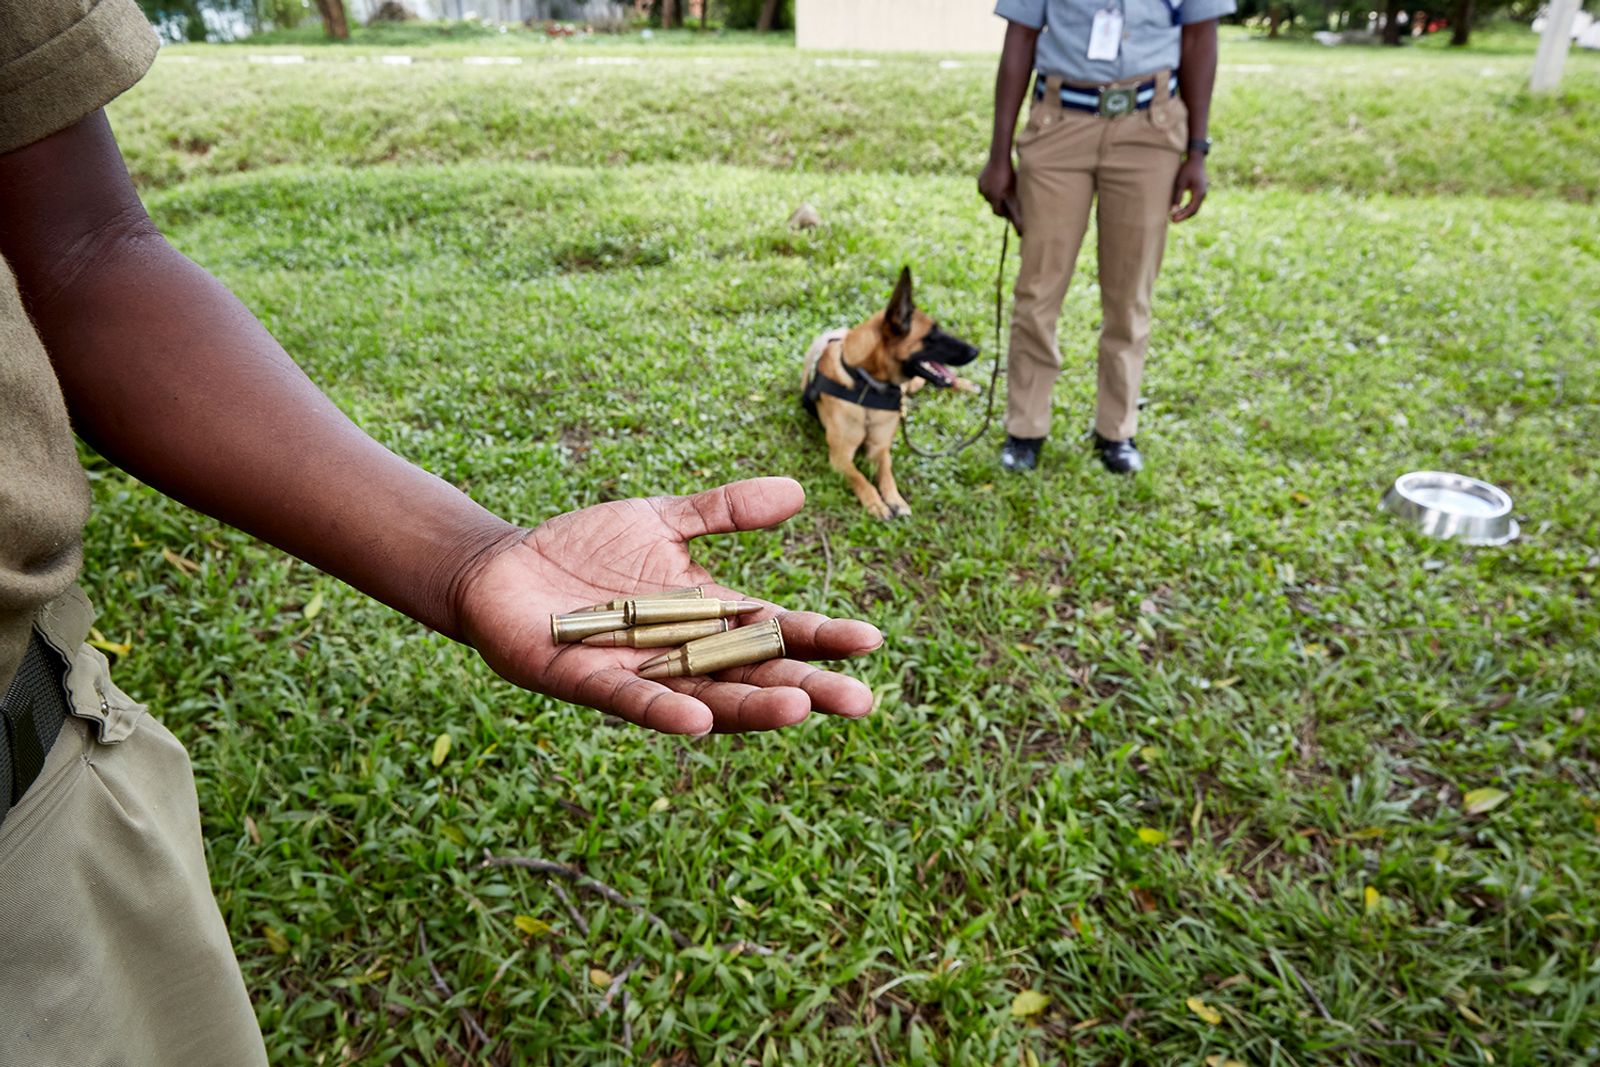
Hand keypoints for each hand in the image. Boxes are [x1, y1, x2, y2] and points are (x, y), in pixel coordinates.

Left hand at [454, 477, 883, 734]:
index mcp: (709, 617)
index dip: (822, 638)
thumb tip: (798, 491)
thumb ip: (724, 510)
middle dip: (807, 688)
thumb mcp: (663, 518)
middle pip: (756, 676)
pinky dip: (665, 713)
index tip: (871, 641)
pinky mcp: (589, 682)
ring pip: (706, 698)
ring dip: (752, 707)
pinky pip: (633, 703)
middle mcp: (684, 655)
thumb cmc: (584, 549)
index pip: (778, 632)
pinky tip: (698, 722)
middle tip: (860, 701)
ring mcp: (641, 675)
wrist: (503, 568)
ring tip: (800, 710)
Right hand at [978, 155, 1017, 221]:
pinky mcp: (979, 181)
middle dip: (999, 204)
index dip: (1003, 213)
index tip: (1008, 213)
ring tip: (1001, 189)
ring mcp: (982, 187)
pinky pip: (984, 188)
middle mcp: (987, 194)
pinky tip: (995, 183)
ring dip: (994, 196)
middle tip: (1006, 201)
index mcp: (996, 197)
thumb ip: (1015, 203)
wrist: (998, 158)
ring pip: (988, 196)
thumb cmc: (1010, 173)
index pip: (998, 212)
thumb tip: (1021, 219)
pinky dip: (989, 188)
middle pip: (993, 204)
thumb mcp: (1014, 188)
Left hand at [1170, 155, 1207, 221]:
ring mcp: (1202, 193)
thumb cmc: (1187, 169)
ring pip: (1194, 208)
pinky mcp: (1200, 191)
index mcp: (1199, 193)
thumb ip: (1177, 196)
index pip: (1191, 209)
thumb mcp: (1180, 182)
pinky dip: (1187, 208)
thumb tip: (1173, 210)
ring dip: (1185, 213)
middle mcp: (1203, 194)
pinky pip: (1194, 203)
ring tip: (1174, 217)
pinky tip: (1179, 210)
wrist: (1196, 159)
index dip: (1182, 216)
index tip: (1173, 220)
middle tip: (1172, 221)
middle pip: (1194, 211)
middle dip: (1183, 216)